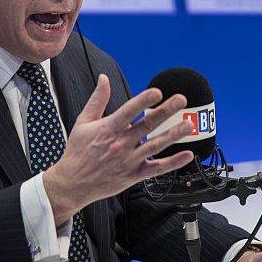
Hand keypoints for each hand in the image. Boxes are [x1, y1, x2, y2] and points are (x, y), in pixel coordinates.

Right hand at [43, 74, 194, 224]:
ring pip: (155, 145)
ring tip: (188, 124)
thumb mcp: (83, 122)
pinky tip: (187, 155)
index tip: (157, 92)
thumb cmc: (78, 151)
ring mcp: (129, 161)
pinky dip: (173, 163)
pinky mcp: (134, 175)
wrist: (73, 183)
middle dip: (165, 111)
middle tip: (181, 99)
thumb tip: (104, 78)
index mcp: (108, 129)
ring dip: (173, 134)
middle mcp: (120, 144)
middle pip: (146, 125)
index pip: (128, 111)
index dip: (143, 101)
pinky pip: (157, 169)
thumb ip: (97, 99)